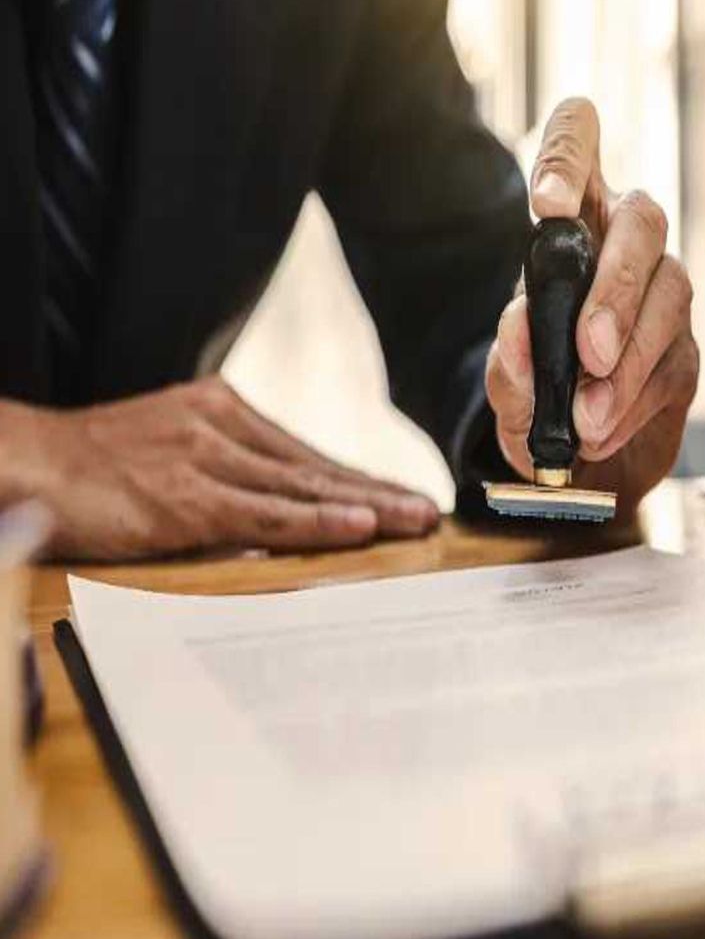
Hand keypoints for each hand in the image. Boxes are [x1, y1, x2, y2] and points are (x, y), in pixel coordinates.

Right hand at [0, 377, 439, 560]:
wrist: (29, 463)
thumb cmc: (93, 466)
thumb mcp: (166, 449)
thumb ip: (220, 466)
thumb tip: (271, 498)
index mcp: (220, 410)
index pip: (304, 454)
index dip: (357, 478)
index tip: (401, 496)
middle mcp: (223, 426)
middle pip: (316, 467)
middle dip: (378, 492)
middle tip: (430, 512)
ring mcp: (207, 459)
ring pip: (303, 488)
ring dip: (367, 507)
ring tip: (414, 522)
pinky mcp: (188, 498)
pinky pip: (267, 514)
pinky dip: (319, 522)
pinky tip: (360, 528)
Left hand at [486, 97, 697, 512]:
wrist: (573, 455)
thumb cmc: (535, 392)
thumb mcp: (505, 378)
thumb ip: (508, 357)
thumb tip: (522, 331)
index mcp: (570, 218)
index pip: (579, 137)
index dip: (568, 152)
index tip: (545, 205)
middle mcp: (624, 239)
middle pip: (644, 220)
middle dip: (618, 287)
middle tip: (590, 351)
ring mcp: (663, 291)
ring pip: (670, 292)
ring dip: (631, 358)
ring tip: (586, 413)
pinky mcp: (685, 350)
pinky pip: (673, 363)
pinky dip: (635, 401)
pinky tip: (602, 428)